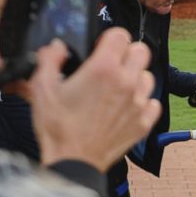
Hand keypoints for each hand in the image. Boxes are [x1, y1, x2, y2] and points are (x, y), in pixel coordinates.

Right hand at [29, 28, 160, 171]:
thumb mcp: (42, 88)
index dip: (109, 38)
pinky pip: (153, 103)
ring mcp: (138, 103)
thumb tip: (56, 47)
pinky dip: (143, 103)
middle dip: (127, 53)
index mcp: (103, 68)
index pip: (121, 34)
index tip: (100, 48)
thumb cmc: (58, 128)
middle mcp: (126, 83)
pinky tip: (127, 107)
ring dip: (135, 78)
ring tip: (117, 88)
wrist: (73, 161)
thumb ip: (49, 59)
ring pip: (148, 76)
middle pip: (141, 51)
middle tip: (112, 64)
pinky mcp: (144, 123)